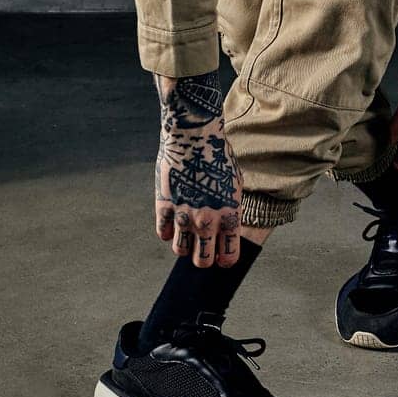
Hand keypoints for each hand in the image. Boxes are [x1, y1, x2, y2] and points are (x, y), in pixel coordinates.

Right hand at [152, 71, 242, 267]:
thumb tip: (225, 228)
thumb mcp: (234, 183)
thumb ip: (230, 210)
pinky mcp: (164, 207)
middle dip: (204, 258)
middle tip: (202, 249)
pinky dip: (167, 232)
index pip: (228, 257)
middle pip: (203, 261)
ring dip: (185, 246)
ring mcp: (184, 216)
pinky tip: (172, 221)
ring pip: (181, 251)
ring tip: (187, 234)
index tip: (221, 255)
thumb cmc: (218, 155)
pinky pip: (162, 233)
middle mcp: (207, 221)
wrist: (194, 135)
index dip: (225, 259)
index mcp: (229, 216)